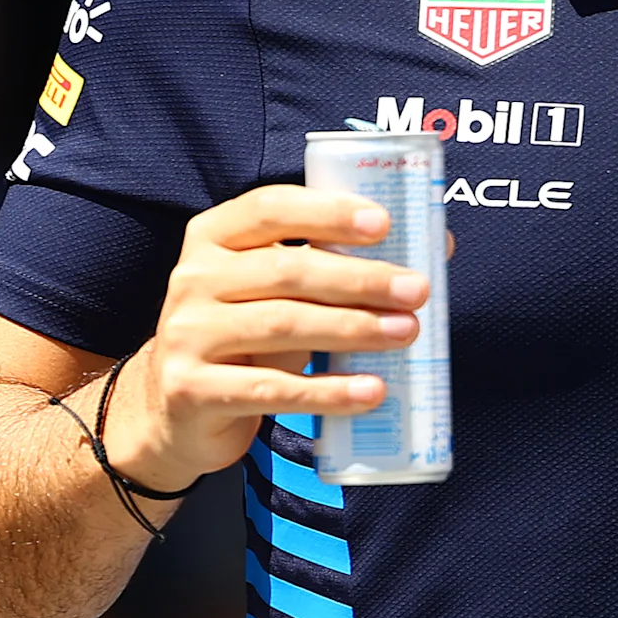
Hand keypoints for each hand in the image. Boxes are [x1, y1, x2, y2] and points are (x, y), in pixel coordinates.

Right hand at [103, 185, 433, 488]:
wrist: (177, 408)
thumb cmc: (247, 333)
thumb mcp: (281, 291)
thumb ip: (340, 263)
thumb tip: (439, 245)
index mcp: (214, 237)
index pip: (270, 209)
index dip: (328, 212)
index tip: (384, 223)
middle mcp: (193, 278)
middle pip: (286, 270)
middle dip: (359, 279)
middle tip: (416, 290)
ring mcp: (187, 335)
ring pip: (282, 325)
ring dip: (353, 329)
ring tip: (406, 332)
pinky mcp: (192, 390)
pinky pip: (271, 389)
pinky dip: (328, 392)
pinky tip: (371, 391)